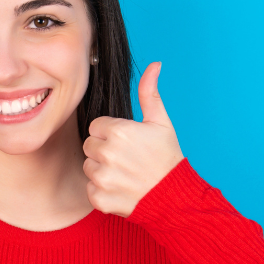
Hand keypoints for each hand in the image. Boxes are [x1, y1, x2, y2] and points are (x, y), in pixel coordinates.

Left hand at [83, 62, 184, 216]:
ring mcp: (102, 177)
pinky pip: (90, 189)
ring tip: (125, 174)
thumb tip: (154, 65)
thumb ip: (150, 93)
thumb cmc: (168, 158)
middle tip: (126, 159)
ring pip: (88, 166)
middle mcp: (108, 153)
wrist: (175, 198)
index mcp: (119, 131)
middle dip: (104, 151)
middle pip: (89, 145)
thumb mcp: (161, 123)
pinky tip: (121, 189)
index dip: (110, 134)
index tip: (127, 143)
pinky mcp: (99, 198)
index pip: (95, 127)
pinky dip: (102, 191)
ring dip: (102, 170)